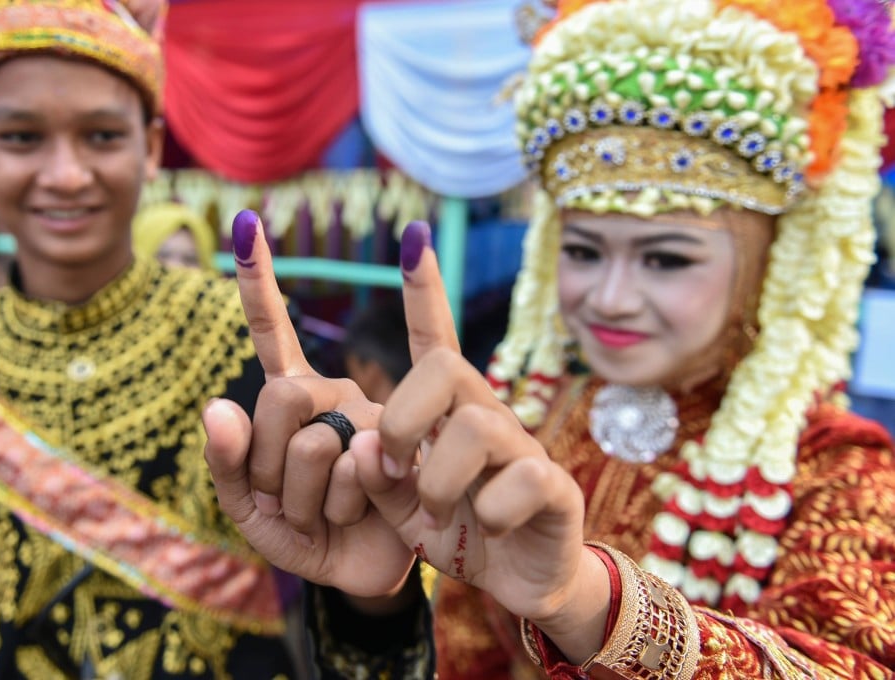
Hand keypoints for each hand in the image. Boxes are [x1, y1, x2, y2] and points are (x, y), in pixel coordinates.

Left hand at [202, 210, 413, 596]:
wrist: (400, 584)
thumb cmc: (329, 542)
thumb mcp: (259, 519)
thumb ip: (230, 466)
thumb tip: (216, 404)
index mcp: (314, 404)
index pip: (276, 340)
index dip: (259, 282)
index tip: (248, 221)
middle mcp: (358, 397)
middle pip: (281, 397)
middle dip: (276, 471)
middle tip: (311, 507)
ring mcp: (399, 416)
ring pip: (327, 445)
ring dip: (326, 506)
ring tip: (357, 518)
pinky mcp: (451, 444)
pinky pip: (380, 466)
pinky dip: (376, 508)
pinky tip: (418, 519)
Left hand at [351, 221, 608, 650]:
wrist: (516, 582)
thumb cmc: (455, 530)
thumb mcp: (398, 507)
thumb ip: (374, 475)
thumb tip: (363, 442)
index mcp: (444, 412)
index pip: (433, 338)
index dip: (424, 290)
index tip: (412, 237)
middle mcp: (485, 413)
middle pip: (445, 366)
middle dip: (404, 416)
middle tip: (394, 464)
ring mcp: (523, 445)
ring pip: (476, 426)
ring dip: (439, 480)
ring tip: (436, 513)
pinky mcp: (553, 485)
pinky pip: (521, 479)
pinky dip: (490, 514)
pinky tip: (489, 529)